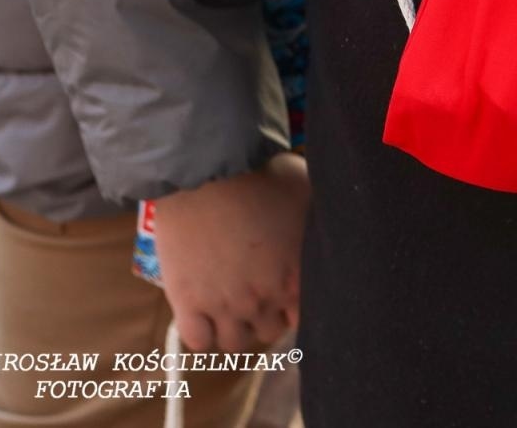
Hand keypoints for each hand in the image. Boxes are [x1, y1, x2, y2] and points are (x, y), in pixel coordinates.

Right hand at [153, 152, 308, 353]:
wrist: (206, 173)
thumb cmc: (262, 177)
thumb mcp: (307, 194)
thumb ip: (319, 222)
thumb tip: (329, 226)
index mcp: (295, 279)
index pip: (303, 319)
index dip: (293, 308)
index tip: (284, 295)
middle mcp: (263, 300)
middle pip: (269, 332)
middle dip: (264, 316)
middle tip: (254, 295)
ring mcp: (224, 306)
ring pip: (235, 343)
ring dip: (234, 327)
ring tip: (229, 305)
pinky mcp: (187, 303)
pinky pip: (198, 341)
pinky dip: (201, 332)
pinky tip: (203, 312)